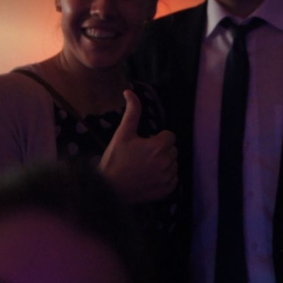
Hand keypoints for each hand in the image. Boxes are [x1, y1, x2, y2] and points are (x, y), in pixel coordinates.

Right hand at [98, 89, 177, 203]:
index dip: (158, 138)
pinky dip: (165, 177)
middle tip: (143, 155)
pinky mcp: (166, 190)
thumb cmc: (115, 159)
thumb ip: (132, 112)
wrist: (109, 189)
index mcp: (158, 147)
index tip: (145, 144)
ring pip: (173, 164)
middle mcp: (166, 162)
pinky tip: (150, 177)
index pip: (169, 136)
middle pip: (172, 150)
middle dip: (161, 150)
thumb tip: (129, 91)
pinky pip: (173, 179)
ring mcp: (167, 178)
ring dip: (164, 163)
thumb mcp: (122, 134)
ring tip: (146, 167)